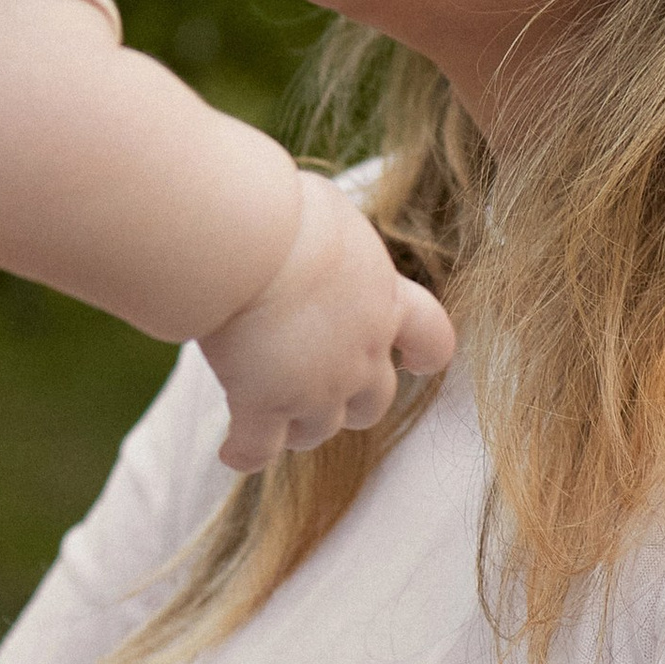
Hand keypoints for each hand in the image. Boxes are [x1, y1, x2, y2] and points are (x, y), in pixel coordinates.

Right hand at [196, 174, 456, 471]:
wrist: (248, 239)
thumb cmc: (282, 210)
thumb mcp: (329, 218)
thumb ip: (334, 246)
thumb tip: (310, 237)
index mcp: (384, 299)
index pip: (432, 339)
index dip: (423, 354)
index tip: (412, 361)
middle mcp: (360, 352)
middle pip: (374, 401)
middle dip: (349, 400)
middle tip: (314, 384)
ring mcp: (316, 386)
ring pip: (317, 431)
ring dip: (297, 427)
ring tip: (271, 419)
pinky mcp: (265, 405)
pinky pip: (258, 449)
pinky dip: (245, 453)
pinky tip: (231, 451)